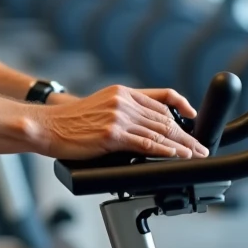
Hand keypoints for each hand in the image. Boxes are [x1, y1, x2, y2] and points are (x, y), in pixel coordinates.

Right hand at [33, 85, 208, 160]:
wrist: (47, 126)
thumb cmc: (69, 122)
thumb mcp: (100, 106)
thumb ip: (122, 111)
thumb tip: (145, 125)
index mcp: (122, 92)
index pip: (162, 97)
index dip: (182, 108)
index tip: (193, 118)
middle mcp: (122, 102)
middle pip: (165, 118)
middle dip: (186, 134)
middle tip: (201, 146)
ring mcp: (117, 118)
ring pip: (159, 132)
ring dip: (182, 145)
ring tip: (195, 154)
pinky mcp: (112, 135)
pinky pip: (146, 144)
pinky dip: (165, 151)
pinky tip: (176, 156)